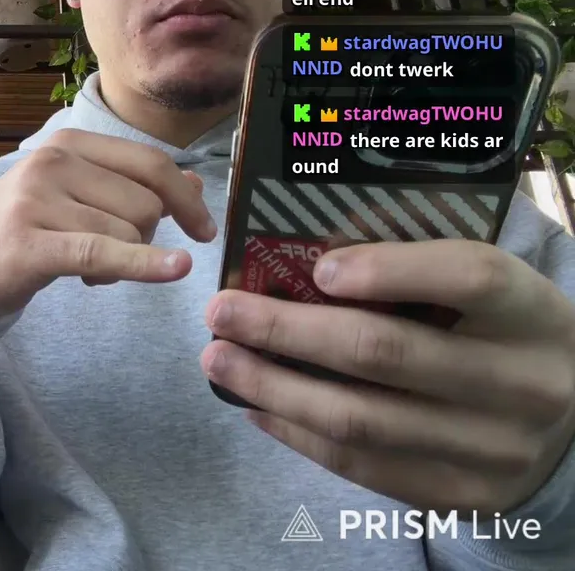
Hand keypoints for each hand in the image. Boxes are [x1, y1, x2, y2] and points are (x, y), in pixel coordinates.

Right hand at [0, 129, 216, 315]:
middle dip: (142, 239)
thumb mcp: (76, 196)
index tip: (203, 230)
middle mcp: (52, 162)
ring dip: (121, 263)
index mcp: (67, 142)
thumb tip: (195, 185)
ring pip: (127, 233)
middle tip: (107, 256)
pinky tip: (173, 270)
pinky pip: (104, 252)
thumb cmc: (25, 228)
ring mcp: (37, 200)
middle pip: (144, 204)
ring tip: (83, 268)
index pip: (149, 163)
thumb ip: (132, 186)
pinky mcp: (30, 243)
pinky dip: (143, 264)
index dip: (185, 198)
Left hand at [202, 240, 574, 513]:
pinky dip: (299, 434)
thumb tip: (305, 261)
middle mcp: (523, 384)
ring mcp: (493, 449)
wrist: (574, 432)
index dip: (390, 269)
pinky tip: (258, 406)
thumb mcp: (494, 299)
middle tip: (221, 310)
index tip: (318, 268)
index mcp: (534, 313)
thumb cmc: (505, 340)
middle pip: (387, 352)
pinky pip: (363, 467)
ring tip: (218, 359)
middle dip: (287, 329)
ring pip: (361, 419)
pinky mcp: (461, 495)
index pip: (471, 278)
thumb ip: (425, 273)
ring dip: (273, 386)